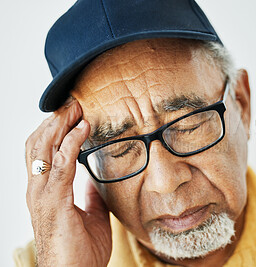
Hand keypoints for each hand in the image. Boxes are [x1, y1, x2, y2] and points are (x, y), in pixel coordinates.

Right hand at [25, 99, 111, 266]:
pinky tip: (84, 129)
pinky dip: (71, 142)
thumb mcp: (91, 214)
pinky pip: (62, 164)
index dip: (55, 130)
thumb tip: (94, 178)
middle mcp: (38, 189)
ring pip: (43, 148)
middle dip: (55, 120)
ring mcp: (42, 194)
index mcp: (46, 191)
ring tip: (76, 108)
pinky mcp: (53, 201)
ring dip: (60, 124)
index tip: (72, 113)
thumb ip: (89, 194)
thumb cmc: (80, 250)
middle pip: (38, 143)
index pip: (43, 151)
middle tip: (73, 102)